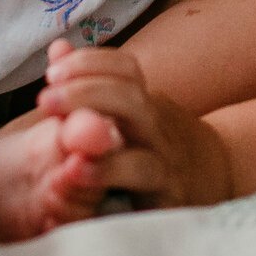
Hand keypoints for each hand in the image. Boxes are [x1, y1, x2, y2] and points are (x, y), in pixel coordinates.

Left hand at [37, 41, 235, 207]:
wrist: (210, 178)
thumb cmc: (148, 141)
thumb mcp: (123, 109)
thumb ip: (88, 83)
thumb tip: (57, 47)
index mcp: (143, 105)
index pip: (125, 69)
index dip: (90, 64)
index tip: (52, 71)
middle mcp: (157, 133)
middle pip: (131, 102)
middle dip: (86, 94)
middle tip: (45, 99)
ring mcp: (165, 171)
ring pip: (140, 160)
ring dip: (100, 149)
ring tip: (63, 141)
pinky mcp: (164, 208)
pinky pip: (140, 201)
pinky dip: (110, 185)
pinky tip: (78, 178)